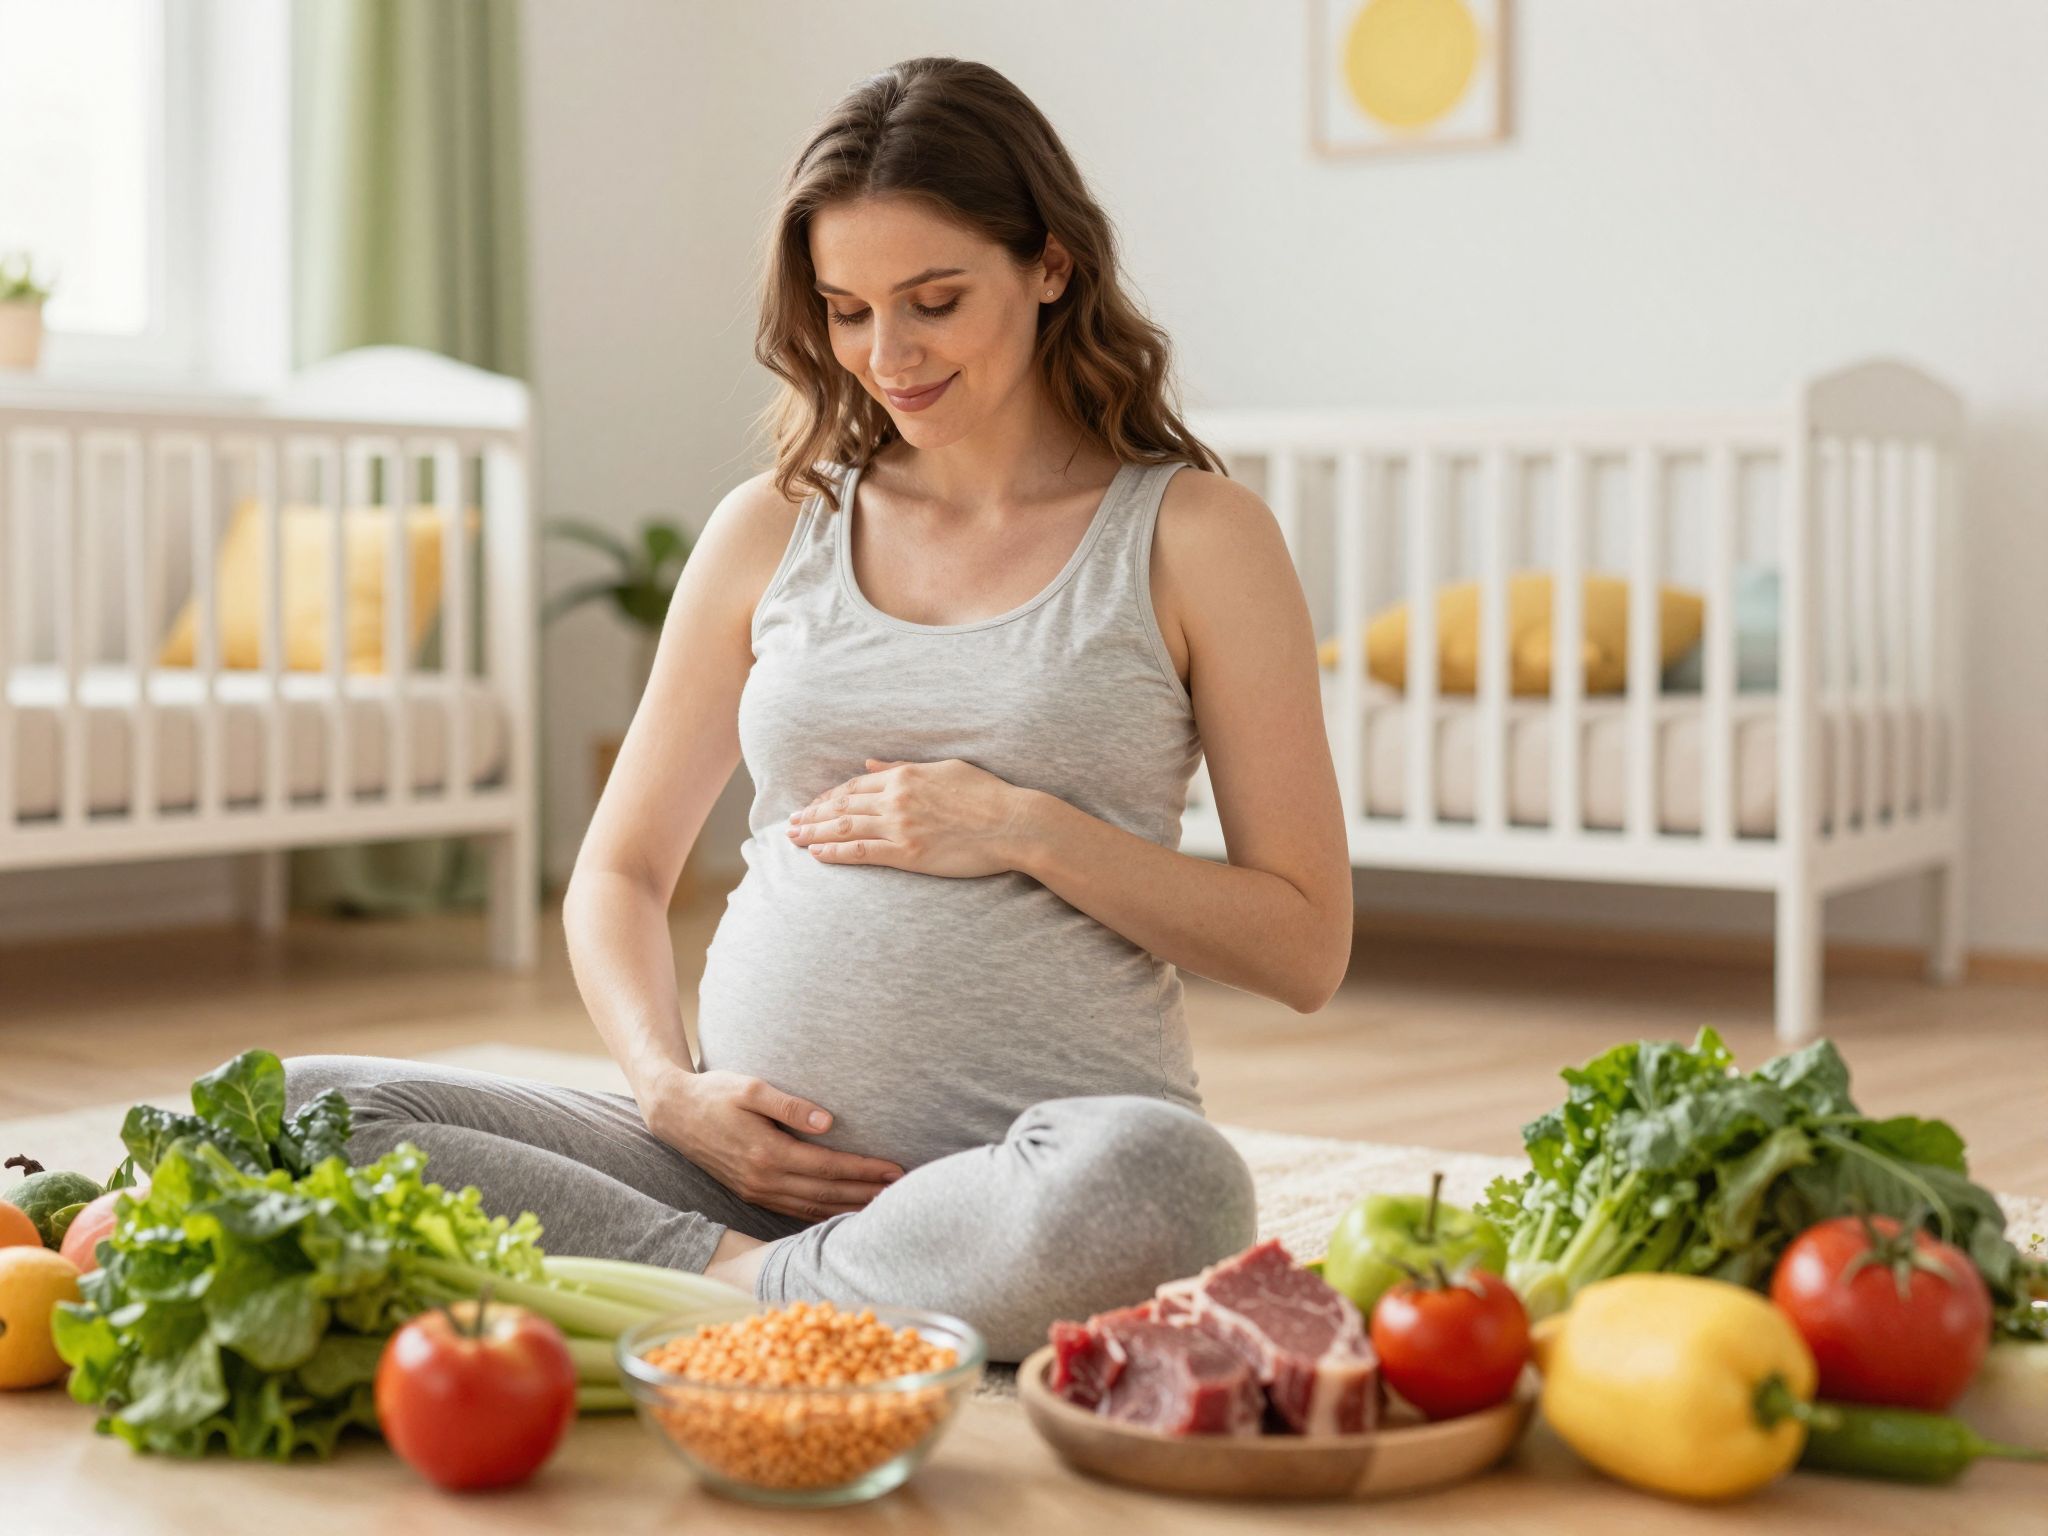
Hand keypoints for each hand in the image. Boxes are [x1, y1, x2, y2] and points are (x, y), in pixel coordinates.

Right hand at [641, 1068, 905, 1220]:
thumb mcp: (751, 1088)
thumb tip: (829, 1121)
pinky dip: (823, 1214)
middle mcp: (762, 1180)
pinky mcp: (752, 1193)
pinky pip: (795, 1211)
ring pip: (812, 1208)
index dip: (864, 1170)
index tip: (895, 1169)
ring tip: (883, 1204)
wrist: (674, 1113)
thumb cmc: (715, 1093)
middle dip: (866, 1193)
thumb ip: (790, 1105)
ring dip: (848, 1208)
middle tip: (902, 1191)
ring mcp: (756, 1191)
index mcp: (766, 1153)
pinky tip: (844, 1211)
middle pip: (826, 1193)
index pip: (828, 1167)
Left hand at [787, 758, 1037, 877]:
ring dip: (815, 832)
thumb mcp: (945, 769)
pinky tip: (818, 853)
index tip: (814, 804)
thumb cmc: (986, 794)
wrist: (1012, 823)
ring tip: (794, 838)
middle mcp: (897, 798)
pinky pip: (862, 851)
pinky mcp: (908, 852)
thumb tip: (871, 762)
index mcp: (905, 775)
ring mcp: (900, 826)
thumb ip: (904, 766)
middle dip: (813, 814)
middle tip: (791, 823)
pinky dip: (836, 851)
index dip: (830, 795)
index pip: (856, 783)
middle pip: (843, 805)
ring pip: (846, 827)